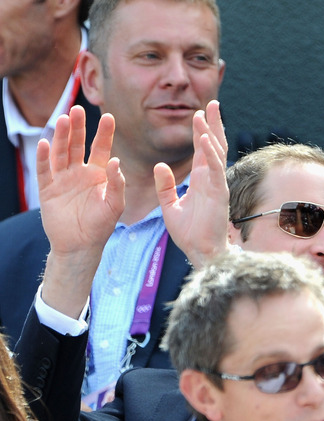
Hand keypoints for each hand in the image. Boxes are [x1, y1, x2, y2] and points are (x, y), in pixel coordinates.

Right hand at [38, 106, 124, 256]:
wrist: (80, 245)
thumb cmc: (101, 225)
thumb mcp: (115, 205)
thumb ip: (117, 183)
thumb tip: (117, 161)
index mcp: (99, 174)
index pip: (101, 149)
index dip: (104, 133)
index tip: (109, 116)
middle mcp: (80, 173)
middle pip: (78, 145)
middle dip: (78, 128)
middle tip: (78, 109)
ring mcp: (63, 180)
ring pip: (61, 153)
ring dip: (61, 137)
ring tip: (63, 120)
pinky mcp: (48, 190)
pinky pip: (44, 171)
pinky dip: (44, 157)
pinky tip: (45, 143)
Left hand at [155, 100, 229, 268]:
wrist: (200, 252)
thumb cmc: (189, 233)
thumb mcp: (170, 206)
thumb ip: (165, 185)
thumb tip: (159, 165)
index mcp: (201, 180)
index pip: (202, 150)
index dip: (201, 131)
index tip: (199, 113)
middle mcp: (211, 178)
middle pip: (214, 145)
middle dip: (213, 124)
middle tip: (212, 103)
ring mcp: (216, 184)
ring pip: (216, 153)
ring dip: (211, 132)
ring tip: (206, 114)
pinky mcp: (219, 193)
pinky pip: (214, 169)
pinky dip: (211, 154)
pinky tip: (207, 139)